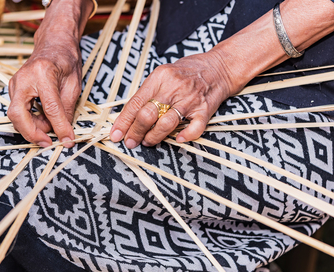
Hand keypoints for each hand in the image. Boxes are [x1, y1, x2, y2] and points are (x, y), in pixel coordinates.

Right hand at [8, 0, 92, 147]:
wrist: (53, 43)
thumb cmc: (66, 60)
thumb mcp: (74, 85)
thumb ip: (67, 109)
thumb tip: (65, 133)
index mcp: (42, 73)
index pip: (50, 108)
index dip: (59, 128)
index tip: (67, 140)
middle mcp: (23, 78)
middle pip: (18, 115)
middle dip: (32, 133)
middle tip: (49, 142)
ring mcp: (15, 83)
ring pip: (16, 115)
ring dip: (33, 127)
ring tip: (51, 127)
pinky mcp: (13, 89)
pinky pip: (18, 111)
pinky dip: (30, 120)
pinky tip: (44, 120)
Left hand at [110, 52, 236, 147]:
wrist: (218, 67)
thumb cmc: (187, 72)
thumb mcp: (163, 74)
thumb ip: (148, 92)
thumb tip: (127, 116)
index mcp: (159, 77)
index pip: (135, 103)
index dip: (123, 121)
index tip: (116, 134)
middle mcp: (173, 88)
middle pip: (148, 114)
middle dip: (135, 132)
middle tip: (131, 142)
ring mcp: (190, 99)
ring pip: (166, 123)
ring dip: (154, 137)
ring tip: (148, 142)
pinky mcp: (205, 109)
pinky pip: (194, 128)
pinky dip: (185, 136)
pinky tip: (178, 139)